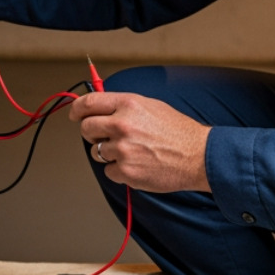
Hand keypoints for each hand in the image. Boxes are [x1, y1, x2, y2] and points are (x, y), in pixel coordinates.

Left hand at [71, 92, 211, 193]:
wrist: (199, 156)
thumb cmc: (179, 131)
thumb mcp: (151, 106)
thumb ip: (124, 105)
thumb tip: (101, 107)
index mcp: (128, 105)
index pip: (88, 103)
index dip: (77, 109)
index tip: (75, 114)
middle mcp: (122, 125)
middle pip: (86, 128)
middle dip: (91, 133)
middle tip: (104, 136)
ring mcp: (123, 150)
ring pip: (97, 151)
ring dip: (110, 153)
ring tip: (133, 151)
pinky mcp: (126, 172)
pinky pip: (109, 171)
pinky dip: (120, 170)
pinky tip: (138, 164)